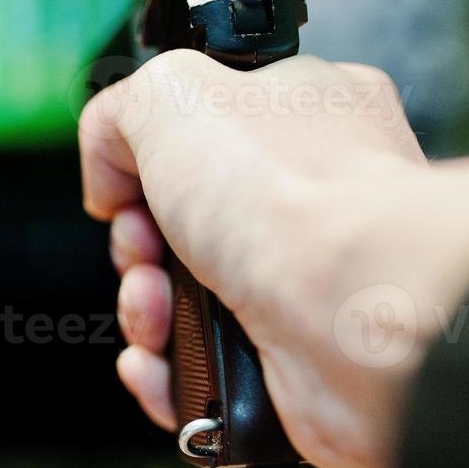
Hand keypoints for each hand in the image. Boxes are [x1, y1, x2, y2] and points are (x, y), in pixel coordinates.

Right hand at [79, 50, 468, 467]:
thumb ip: (119, 112)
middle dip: (136, 244)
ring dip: (142, 309)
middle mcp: (313, 199)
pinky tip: (159, 360)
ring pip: (184, 301)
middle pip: (180, 223)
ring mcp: (303, 285)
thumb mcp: (171, 95)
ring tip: (155, 310)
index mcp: (304, 115)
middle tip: (146, 248)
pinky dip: (165, 372)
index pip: (206, 128)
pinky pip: (203, 371)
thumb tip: (109, 175)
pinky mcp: (293, 363)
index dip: (149, 158)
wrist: (358, 318)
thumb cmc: (292, 197)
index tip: (131, 180)